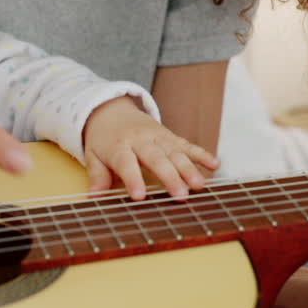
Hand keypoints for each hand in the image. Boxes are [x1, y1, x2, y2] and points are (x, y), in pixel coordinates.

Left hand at [81, 96, 219, 199]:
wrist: (111, 110)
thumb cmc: (102, 140)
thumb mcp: (92, 155)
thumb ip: (97, 176)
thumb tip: (94, 197)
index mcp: (118, 146)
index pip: (126, 163)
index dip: (133, 179)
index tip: (140, 197)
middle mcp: (140, 140)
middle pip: (156, 158)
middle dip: (169, 177)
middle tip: (181, 196)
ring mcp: (158, 137)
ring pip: (175, 152)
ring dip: (189, 168)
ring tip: (199, 185)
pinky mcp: (170, 136)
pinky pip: (187, 144)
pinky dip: (202, 154)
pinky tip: (215, 164)